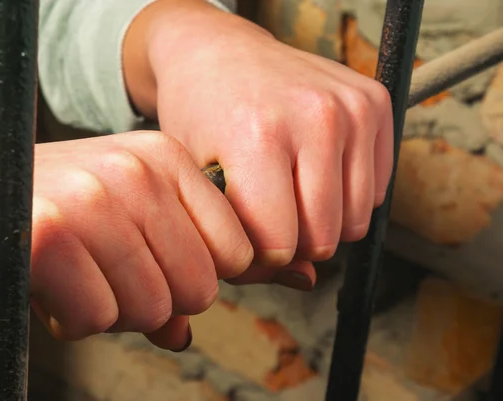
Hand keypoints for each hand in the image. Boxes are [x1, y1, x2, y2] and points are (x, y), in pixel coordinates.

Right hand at [0, 131, 252, 349]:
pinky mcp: (48, 234)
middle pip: (199, 287)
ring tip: (69, 279)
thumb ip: (160, 271)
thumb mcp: (111, 226)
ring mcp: (92, 197)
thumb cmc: (32, 212)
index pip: (236, 250)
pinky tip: (44, 286)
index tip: (155, 275)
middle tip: (103, 282)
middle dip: (152, 304)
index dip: (197, 280)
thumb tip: (186, 333)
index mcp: (163, 157)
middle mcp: (135, 169)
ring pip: (152, 308)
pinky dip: (71, 319)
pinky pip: (97, 318)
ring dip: (108, 311)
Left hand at [127, 0, 392, 283]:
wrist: (218, 51)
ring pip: (354, 221)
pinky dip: (345, 195)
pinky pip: (376, 192)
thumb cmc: (199, 113)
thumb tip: (304, 278)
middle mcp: (314, 117)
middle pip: (321, 239)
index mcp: (257, 136)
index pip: (277, 244)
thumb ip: (241, 240)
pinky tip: (312, 170)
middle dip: (290, 241)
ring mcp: (351, 107)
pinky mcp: (375, 102)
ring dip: (321, 221)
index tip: (243, 234)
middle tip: (265, 213)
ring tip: (287, 191)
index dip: (256, 253)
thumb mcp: (197, 180)